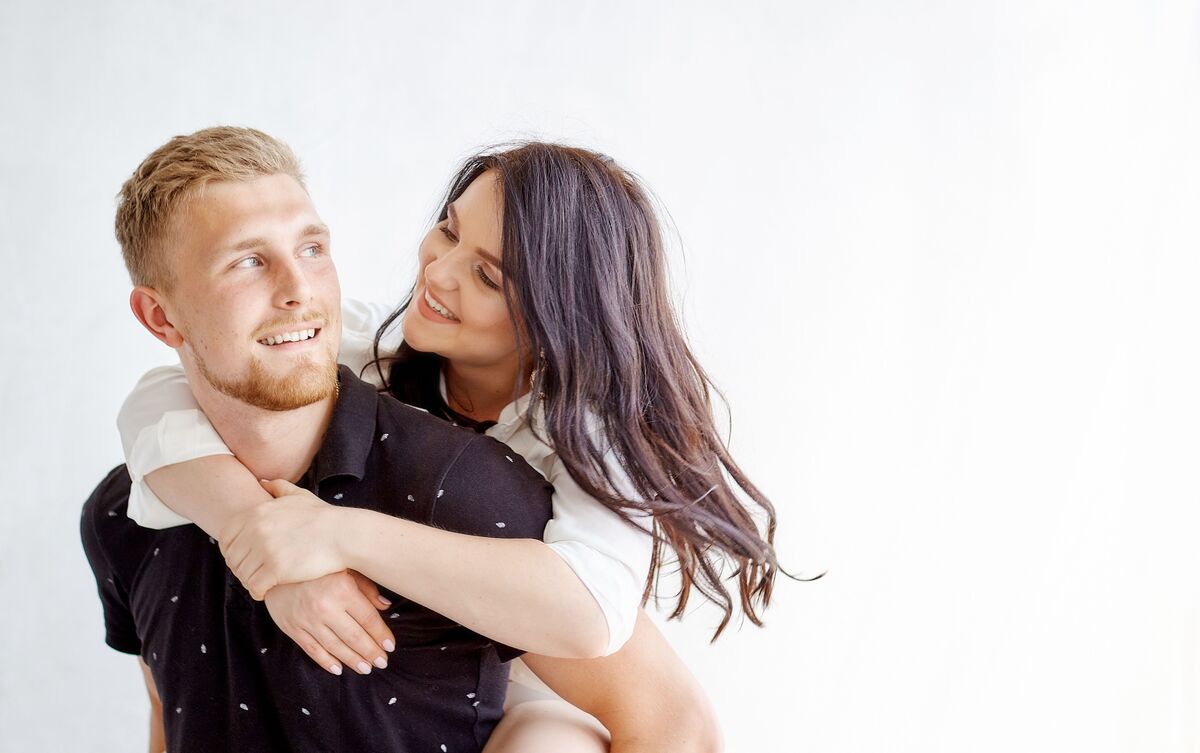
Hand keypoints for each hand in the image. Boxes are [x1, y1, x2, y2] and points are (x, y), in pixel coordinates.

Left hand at [219, 479, 345, 599]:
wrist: (343, 534)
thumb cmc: (323, 517)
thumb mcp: (299, 496)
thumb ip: (278, 487)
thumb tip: (262, 482)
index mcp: (256, 513)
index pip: (225, 537)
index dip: (232, 550)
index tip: (245, 557)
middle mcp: (256, 530)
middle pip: (232, 558)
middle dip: (240, 567)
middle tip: (254, 573)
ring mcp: (265, 550)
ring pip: (242, 574)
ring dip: (249, 581)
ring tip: (260, 582)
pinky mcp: (276, 569)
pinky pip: (254, 586)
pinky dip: (257, 592)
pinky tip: (266, 591)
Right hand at [264, 570, 396, 675]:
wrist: (277, 569)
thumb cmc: (318, 567)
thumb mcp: (346, 568)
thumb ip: (366, 588)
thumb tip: (385, 607)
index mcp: (342, 590)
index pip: (368, 619)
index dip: (381, 635)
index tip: (390, 646)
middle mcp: (325, 607)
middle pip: (354, 636)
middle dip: (370, 652)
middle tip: (382, 663)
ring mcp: (308, 620)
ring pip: (335, 647)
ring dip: (352, 660)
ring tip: (366, 669)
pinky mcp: (292, 628)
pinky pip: (312, 650)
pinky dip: (326, 662)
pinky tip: (339, 669)